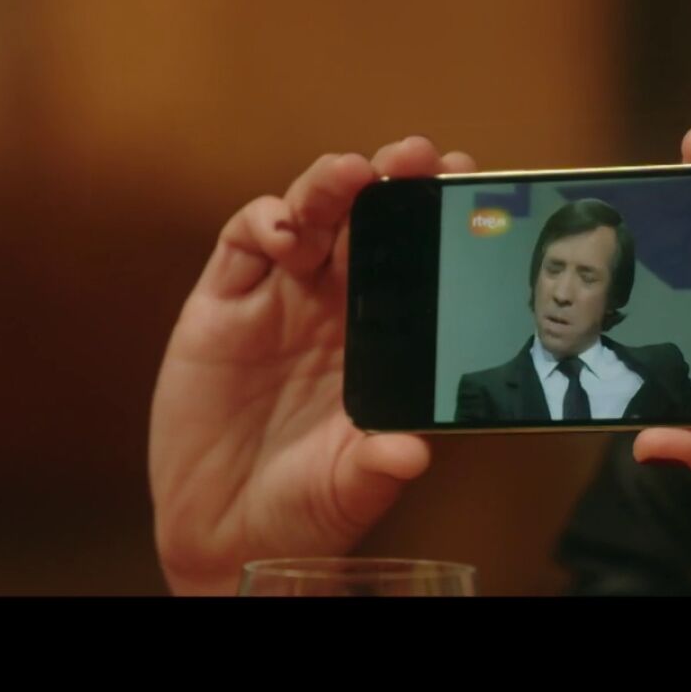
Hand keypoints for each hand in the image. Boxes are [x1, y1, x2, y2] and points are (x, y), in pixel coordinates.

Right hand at [149, 137, 475, 594]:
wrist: (224, 533)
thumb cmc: (302, 506)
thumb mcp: (348, 489)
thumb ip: (376, 466)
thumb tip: (413, 454)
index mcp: (384, 338)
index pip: (418, 260)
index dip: (438, 217)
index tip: (468, 184)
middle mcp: (336, 308)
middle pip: (367, 222)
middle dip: (392, 181)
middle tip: (416, 157)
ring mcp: (279, 300)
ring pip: (310, 217)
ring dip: (329, 186)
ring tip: (350, 176)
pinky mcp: (222, 304)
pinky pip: (243, 244)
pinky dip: (263, 221)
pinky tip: (282, 229)